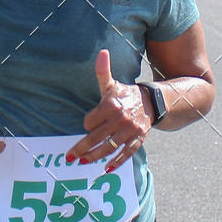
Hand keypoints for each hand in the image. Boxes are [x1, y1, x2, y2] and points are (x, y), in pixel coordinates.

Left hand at [66, 49, 153, 172]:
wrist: (151, 102)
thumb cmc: (125, 94)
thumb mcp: (112, 84)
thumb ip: (103, 71)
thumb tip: (102, 52)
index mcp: (112, 104)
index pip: (90, 121)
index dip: (87, 123)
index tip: (88, 124)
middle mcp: (121, 118)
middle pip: (96, 136)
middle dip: (82, 147)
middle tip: (69, 157)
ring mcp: (130, 130)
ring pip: (109, 146)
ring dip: (95, 156)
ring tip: (83, 161)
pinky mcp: (138, 139)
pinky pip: (127, 152)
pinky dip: (117, 162)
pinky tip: (106, 169)